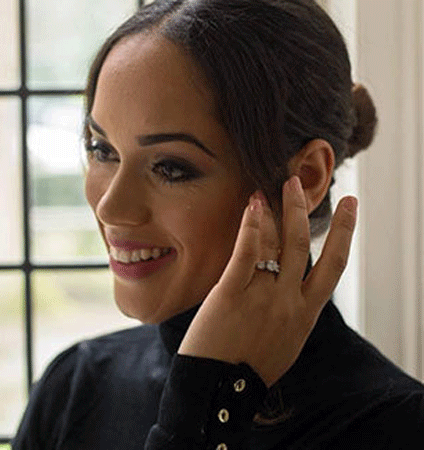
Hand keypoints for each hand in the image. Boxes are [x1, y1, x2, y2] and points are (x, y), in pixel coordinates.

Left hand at [178, 176, 357, 386]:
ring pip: (279, 244)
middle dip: (305, 209)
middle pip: (306, 245)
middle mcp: (290, 300)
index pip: (335, 264)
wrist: (220, 391)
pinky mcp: (232, 294)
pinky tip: (254, 205)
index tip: (352, 206)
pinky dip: (252, 227)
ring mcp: (263, 296)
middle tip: (298, 181)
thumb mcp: (287, 341)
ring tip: (278, 185)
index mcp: (306, 312)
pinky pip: (246, 253)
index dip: (346, 232)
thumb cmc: (252, 366)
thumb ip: (294, 311)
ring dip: (280, 209)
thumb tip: (295, 286)